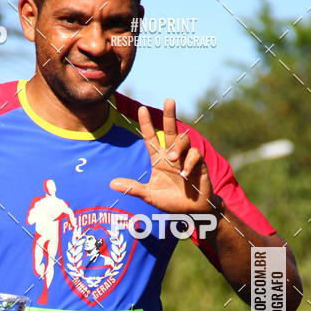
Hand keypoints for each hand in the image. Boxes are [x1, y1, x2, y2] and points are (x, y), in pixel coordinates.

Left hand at [110, 99, 215, 213]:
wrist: (191, 210)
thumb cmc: (170, 200)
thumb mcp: (149, 195)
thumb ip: (133, 188)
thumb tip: (111, 184)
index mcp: (159, 159)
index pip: (151, 138)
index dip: (147, 124)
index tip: (142, 109)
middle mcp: (172, 155)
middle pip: (171, 129)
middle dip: (170, 114)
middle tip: (169, 100)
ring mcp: (186, 158)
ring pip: (183, 140)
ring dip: (177, 147)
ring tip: (172, 159)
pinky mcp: (199, 164)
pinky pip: (195, 155)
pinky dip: (189, 162)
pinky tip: (185, 174)